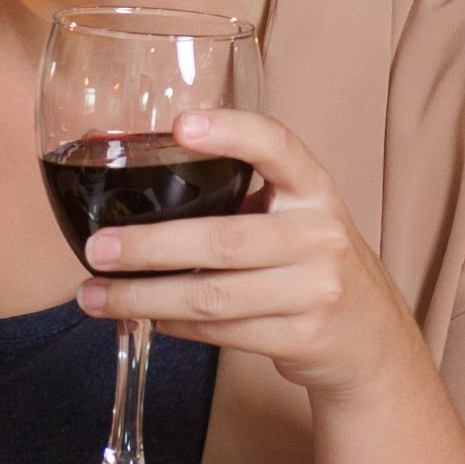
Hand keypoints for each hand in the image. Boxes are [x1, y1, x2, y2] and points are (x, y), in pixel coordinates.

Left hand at [75, 108, 425, 406]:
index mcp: (315, 190)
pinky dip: (172, 325)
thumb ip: (238, 195)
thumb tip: (134, 177)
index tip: (180, 124)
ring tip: (93, 295)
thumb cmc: (309, 263)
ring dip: (143, 297)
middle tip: (96, 248)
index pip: (277, 146)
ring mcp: (316, 290)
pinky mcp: (302, 338)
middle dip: (149, 245)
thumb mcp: (293, 216)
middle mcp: (321, 235)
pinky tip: (142, 318)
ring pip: (213, 296)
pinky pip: (221, 332)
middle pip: (223, 239)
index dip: (231, 132)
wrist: (371, 338)